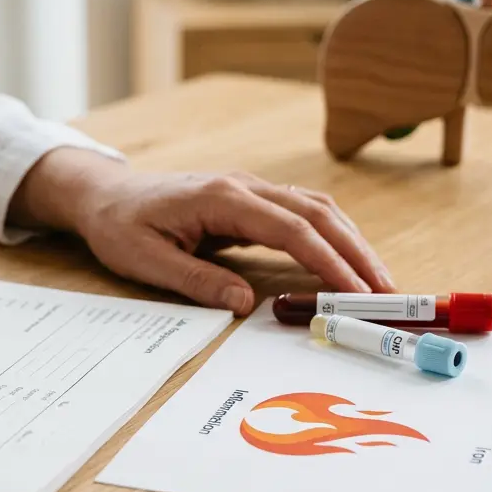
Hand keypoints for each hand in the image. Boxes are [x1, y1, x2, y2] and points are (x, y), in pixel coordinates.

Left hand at [11, 149, 392, 314]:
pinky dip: (332, 236)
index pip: (291, 228)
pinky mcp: (250, 201)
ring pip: (317, 209)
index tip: (355, 291)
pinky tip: (347, 262)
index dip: (328, 260)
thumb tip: (244, 305)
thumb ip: (196, 280)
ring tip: (376, 282)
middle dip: (357, 252)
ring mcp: (250, 189)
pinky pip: (303, 213)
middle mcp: (244, 186)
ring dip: (351, 242)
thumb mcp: (145, 260)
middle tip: (388, 292)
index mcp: (221, 197)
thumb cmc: (120, 226)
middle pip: (318, 213)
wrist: (103, 194)